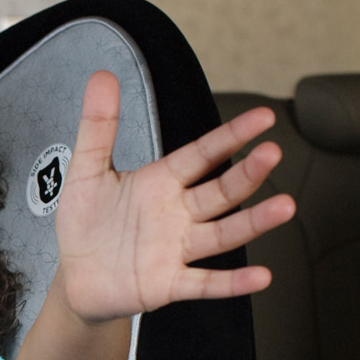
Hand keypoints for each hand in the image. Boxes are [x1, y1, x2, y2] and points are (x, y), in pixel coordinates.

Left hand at [54, 71, 295, 322]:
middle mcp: (177, 214)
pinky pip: (205, 283)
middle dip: (247, 174)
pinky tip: (261, 277)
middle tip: (273, 153)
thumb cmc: (85, 224)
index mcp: (161, 183)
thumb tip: (102, 75)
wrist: (75, 277)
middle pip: (220, 192)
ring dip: (253, 222)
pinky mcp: (168, 284)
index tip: (263, 117)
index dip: (231, 136)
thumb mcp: (86, 171)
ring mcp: (177, 250)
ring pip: (222, 233)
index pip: (203, 154)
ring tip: (284, 207)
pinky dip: (231, 282)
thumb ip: (98, 126)